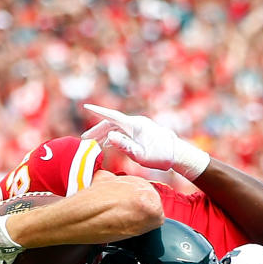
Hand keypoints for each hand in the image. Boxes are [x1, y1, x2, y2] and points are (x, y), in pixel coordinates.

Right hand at [82, 103, 209, 179]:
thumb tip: (109, 136)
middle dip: (97, 130)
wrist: (178, 154)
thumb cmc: (161, 157)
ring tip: (92, 143)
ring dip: (104, 134)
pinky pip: (123, 131)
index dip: (99, 111)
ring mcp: (139, 127)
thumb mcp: (141, 155)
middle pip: (112, 123)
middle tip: (84, 139)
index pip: (113, 116)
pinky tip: (107, 143)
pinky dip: (114, 136)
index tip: (86, 106)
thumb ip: (125, 146)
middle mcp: (136, 123)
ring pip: (117, 128)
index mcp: (135, 126)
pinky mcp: (141, 132)